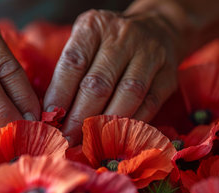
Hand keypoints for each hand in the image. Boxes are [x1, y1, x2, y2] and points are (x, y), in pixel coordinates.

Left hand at [43, 9, 180, 145]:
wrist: (157, 28)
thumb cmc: (108, 44)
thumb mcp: (85, 43)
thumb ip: (69, 72)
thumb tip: (52, 113)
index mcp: (94, 27)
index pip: (73, 63)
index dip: (60, 94)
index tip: (50, 118)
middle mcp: (123, 36)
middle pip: (99, 83)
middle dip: (80, 116)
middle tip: (67, 138)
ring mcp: (150, 54)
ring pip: (127, 94)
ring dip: (106, 123)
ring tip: (89, 141)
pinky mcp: (169, 74)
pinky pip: (150, 103)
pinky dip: (132, 123)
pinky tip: (117, 137)